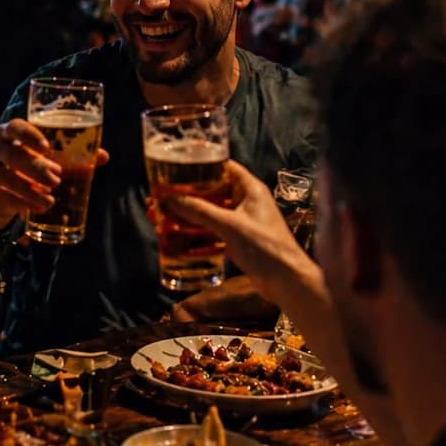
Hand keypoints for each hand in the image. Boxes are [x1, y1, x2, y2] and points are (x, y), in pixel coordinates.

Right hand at [0, 117, 107, 231]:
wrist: (5, 194)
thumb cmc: (32, 169)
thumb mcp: (53, 161)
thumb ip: (76, 156)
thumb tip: (103, 156)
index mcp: (11, 132)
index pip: (15, 126)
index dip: (29, 135)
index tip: (46, 147)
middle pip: (10, 152)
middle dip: (34, 167)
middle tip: (56, 179)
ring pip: (4, 175)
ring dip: (28, 188)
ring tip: (49, 199)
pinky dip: (19, 202)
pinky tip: (35, 208)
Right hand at [168, 161, 308, 300]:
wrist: (286, 280)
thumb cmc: (264, 246)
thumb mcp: (229, 225)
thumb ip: (200, 210)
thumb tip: (170, 199)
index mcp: (249, 188)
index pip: (223, 167)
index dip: (200, 165)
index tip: (175, 167)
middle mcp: (245, 201)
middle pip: (211, 191)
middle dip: (185, 195)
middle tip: (159, 196)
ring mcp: (241, 221)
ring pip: (208, 213)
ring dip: (186, 216)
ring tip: (159, 217)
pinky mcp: (237, 240)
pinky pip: (211, 232)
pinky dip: (195, 234)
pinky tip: (175, 239)